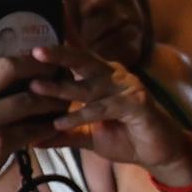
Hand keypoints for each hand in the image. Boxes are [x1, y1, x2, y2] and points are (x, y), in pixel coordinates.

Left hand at [38, 47, 191, 172]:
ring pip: (89, 86)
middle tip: (34, 52)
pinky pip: (104, 107)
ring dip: (61, 87)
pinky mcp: (137, 104)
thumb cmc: (125, 137)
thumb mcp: (88, 135)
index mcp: (102, 76)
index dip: (60, 45)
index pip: (77, 58)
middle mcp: (114, 76)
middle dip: (58, 55)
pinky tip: (62, 122)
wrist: (158, 153)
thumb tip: (33, 139)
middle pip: (83, 60)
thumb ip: (63, 133)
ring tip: (36, 88)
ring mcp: (127, 88)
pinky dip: (82, 114)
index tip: (35, 38)